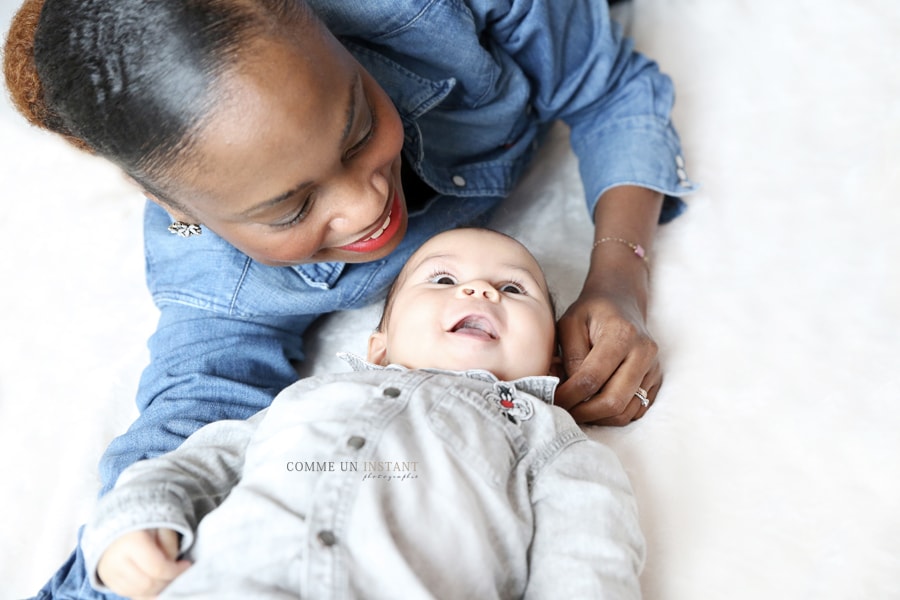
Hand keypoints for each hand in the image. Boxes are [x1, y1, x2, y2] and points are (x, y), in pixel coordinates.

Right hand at [97, 528, 190, 598]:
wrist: (119, 521)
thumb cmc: (146, 523)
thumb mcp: (163, 527)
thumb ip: (170, 547)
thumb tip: (173, 571)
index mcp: (132, 542)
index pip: (157, 569)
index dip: (176, 571)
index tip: (186, 565)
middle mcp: (116, 559)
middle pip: (147, 584)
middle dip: (166, 582)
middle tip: (176, 572)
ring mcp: (109, 572)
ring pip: (138, 593)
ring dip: (156, 589)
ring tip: (165, 575)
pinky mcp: (107, 579)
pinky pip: (129, 594)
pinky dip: (144, 591)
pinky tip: (154, 581)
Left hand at [555, 287, 660, 424]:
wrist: (622, 301)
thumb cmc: (592, 311)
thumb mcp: (570, 323)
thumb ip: (569, 356)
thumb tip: (568, 390)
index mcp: (621, 334)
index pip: (593, 378)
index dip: (569, 396)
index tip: (553, 400)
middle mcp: (643, 352)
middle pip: (613, 401)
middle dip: (584, 413)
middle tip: (564, 410)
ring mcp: (653, 368)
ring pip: (626, 412)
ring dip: (598, 418)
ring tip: (578, 407)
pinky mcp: (656, 379)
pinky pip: (636, 410)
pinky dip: (613, 415)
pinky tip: (596, 402)